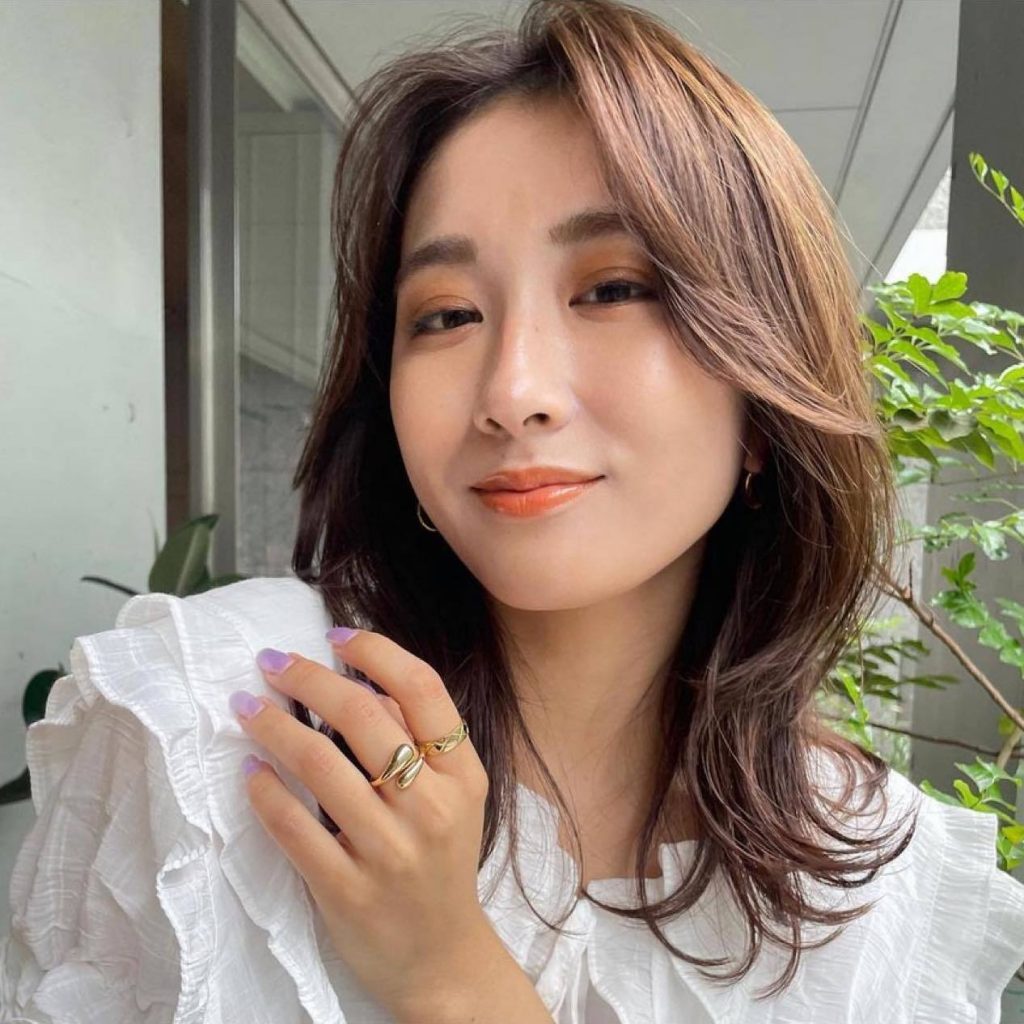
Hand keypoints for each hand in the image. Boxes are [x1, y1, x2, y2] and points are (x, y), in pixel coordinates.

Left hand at [229, 629, 493, 1019]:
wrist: (443, 959)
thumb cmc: (442, 863)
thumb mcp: (456, 798)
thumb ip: (421, 741)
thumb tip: (360, 680)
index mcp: (462, 775)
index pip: (422, 689)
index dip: (375, 651)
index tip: (334, 635)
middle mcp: (431, 806)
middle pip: (365, 716)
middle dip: (309, 677)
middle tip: (272, 662)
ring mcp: (389, 851)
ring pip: (320, 765)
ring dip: (274, 725)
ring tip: (246, 705)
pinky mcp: (347, 890)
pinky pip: (294, 828)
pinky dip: (265, 792)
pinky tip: (250, 771)